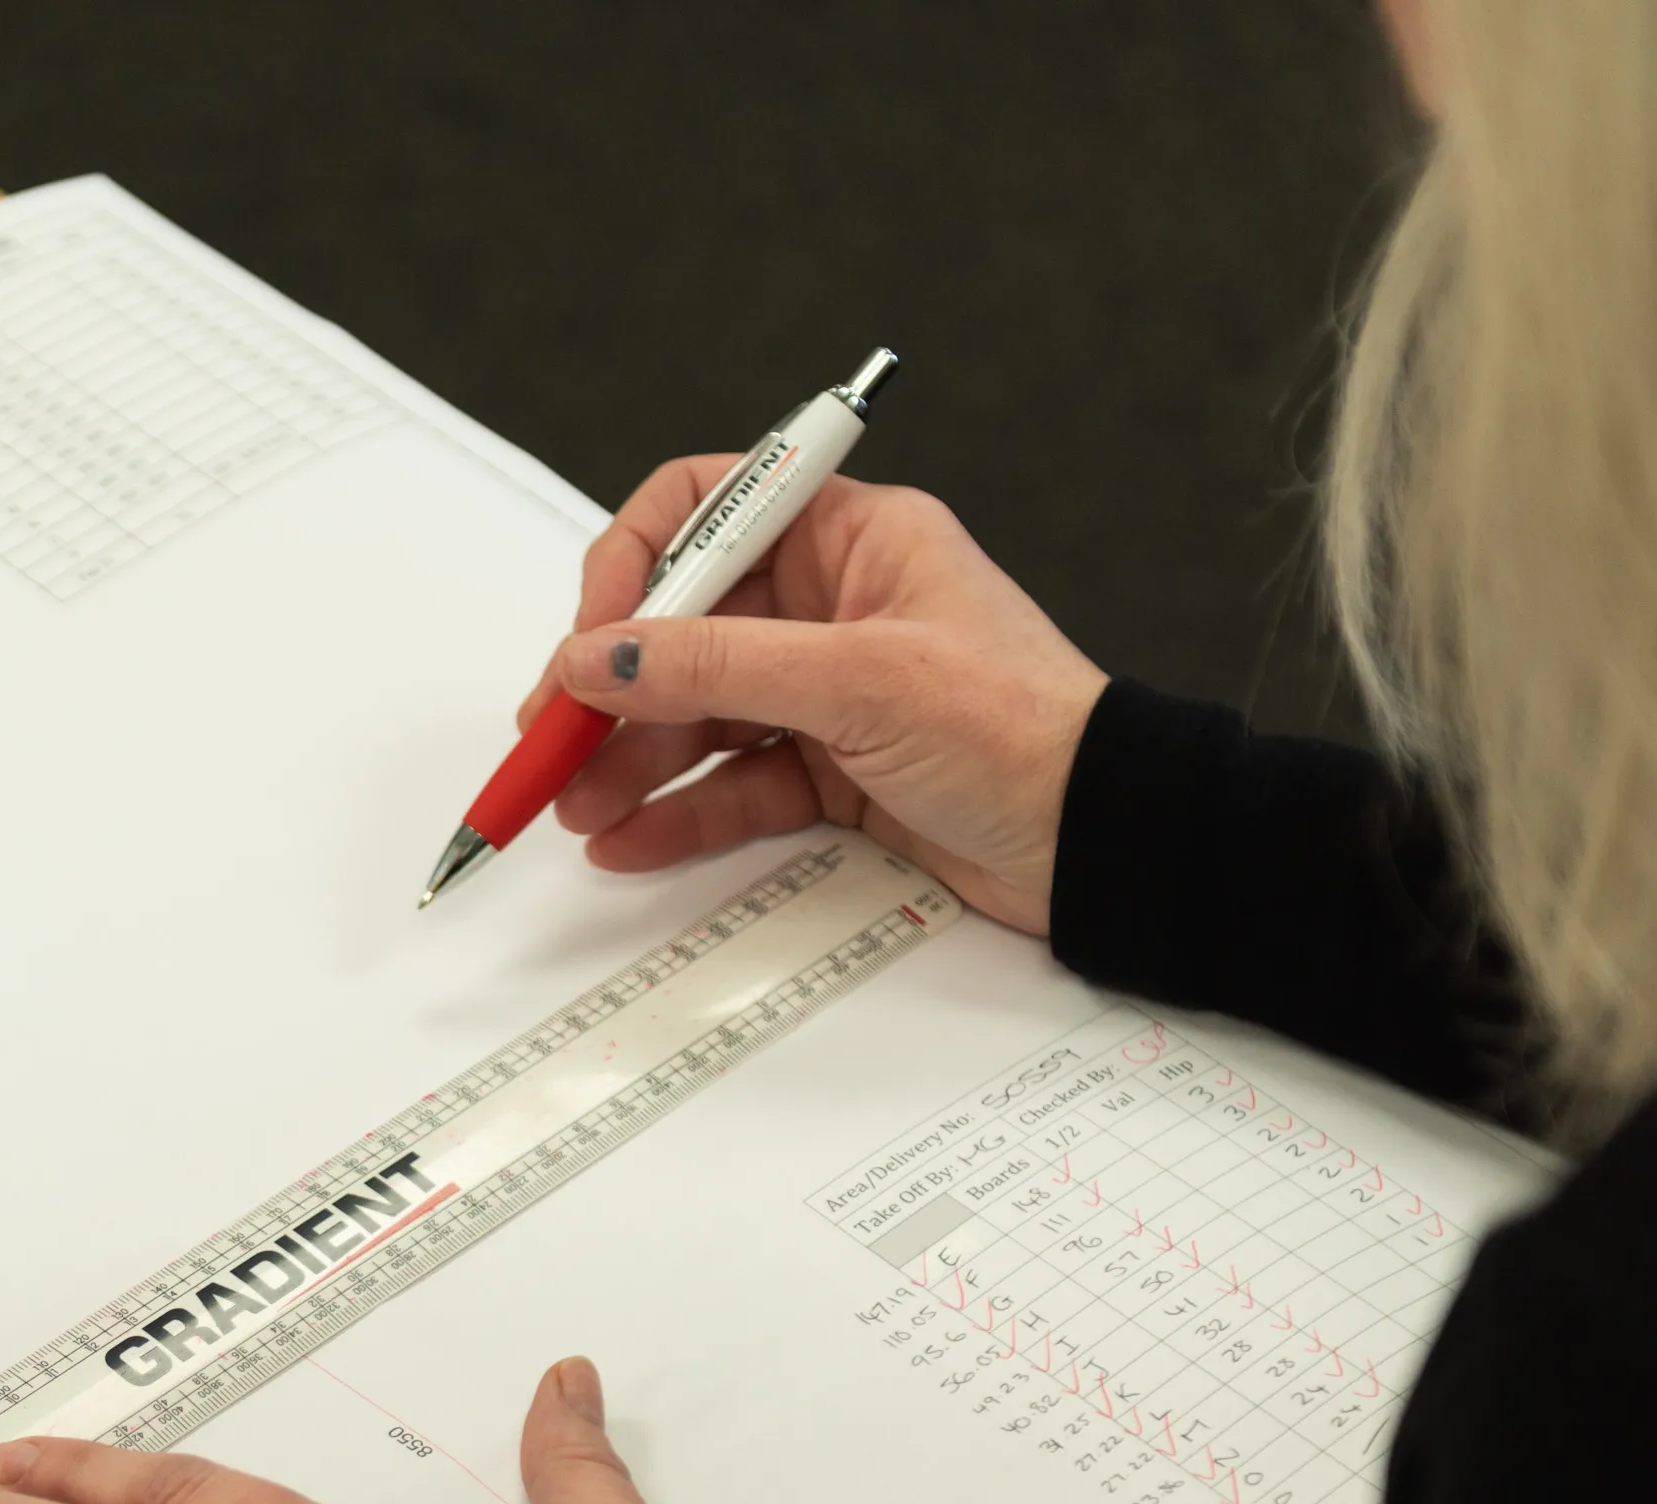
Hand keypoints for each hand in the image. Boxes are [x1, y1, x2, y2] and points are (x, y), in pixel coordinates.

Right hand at [533, 460, 1108, 933]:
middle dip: (613, 682)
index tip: (593, 632)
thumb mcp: (860, 682)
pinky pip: (731, 782)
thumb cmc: (1025, 732)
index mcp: (851, 537)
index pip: (705, 508)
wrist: (1104, 843)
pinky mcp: (833, 770)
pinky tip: (629, 840)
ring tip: (579, 808)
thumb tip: (602, 655)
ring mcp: (829, 691)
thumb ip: (719, 665)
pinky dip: (676, 812)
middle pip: (685, 622)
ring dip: (630, 758)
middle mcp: (832, 604)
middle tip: (552, 739)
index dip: (636, 562)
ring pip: (698, 711)